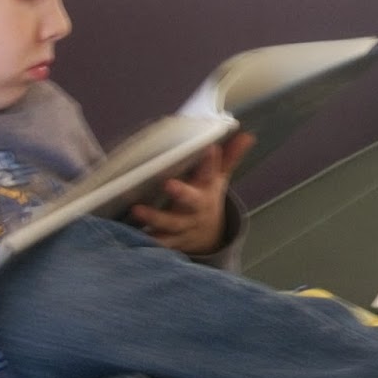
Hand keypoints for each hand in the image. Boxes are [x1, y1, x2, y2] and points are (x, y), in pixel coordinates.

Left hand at [130, 131, 253, 254]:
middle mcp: (197, 209)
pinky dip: (146, 241)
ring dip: (154, 218)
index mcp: (207, 190)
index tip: (210, 148)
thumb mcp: (219, 180)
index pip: (211, 173)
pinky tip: (130, 235)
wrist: (208, 237)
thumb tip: (247, 135)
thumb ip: (229, 158)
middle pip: (192, 201)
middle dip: (182, 193)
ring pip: (171, 223)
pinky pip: (159, 242)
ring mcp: (184, 226)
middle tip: (168, 184)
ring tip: (137, 210)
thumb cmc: (206, 199)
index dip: (211, 163)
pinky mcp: (172, 241)